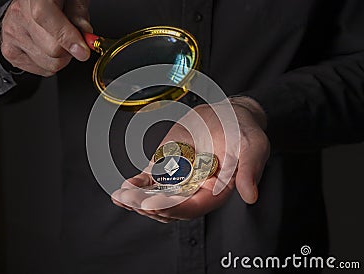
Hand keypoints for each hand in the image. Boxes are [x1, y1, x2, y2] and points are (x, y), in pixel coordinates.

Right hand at [0, 0, 91, 75]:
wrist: (30, 5)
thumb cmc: (54, 1)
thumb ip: (79, 14)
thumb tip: (85, 38)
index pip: (45, 17)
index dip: (67, 37)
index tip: (83, 51)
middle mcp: (19, 13)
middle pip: (52, 49)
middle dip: (71, 50)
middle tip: (73, 39)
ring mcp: (12, 33)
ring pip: (49, 64)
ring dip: (63, 59)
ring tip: (59, 42)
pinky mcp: (10, 51)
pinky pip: (42, 70)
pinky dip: (52, 64)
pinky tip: (49, 49)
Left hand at [112, 97, 269, 222]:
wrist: (226, 115)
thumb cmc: (243, 130)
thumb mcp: (252, 145)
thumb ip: (249, 169)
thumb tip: (250, 196)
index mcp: (216, 191)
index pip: (193, 207)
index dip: (172, 208)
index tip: (151, 204)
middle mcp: (195, 191)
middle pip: (169, 207)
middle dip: (147, 205)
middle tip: (129, 198)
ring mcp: (178, 181)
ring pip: (155, 199)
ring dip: (137, 200)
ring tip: (121, 195)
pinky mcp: (166, 169)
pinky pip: (149, 183)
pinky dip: (135, 187)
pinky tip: (121, 190)